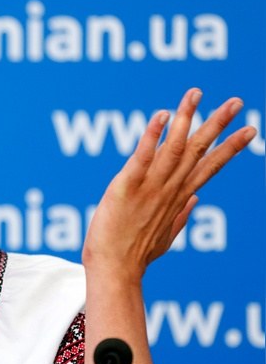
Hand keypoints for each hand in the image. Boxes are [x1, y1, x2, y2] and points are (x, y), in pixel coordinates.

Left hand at [82, 88, 255, 283]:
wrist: (114, 270)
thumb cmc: (135, 254)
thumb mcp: (164, 235)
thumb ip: (180, 215)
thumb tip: (195, 198)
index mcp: (178, 198)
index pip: (209, 167)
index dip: (230, 147)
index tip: (250, 129)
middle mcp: (169, 189)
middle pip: (198, 151)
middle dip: (218, 124)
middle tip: (237, 101)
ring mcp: (149, 187)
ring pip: (172, 147)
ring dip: (185, 118)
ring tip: (195, 94)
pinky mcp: (126, 186)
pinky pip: (142, 157)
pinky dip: (152, 135)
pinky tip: (161, 115)